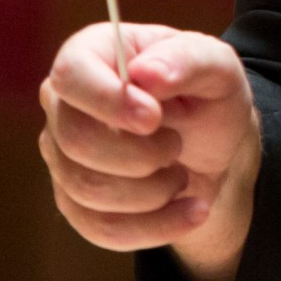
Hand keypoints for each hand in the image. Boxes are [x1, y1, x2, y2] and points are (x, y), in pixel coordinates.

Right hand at [38, 22, 262, 280]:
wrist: (214, 148)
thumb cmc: (209, 94)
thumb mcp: (218, 67)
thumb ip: (189, 60)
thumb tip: (146, 73)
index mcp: (95, 52)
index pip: (71, 74)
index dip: (107, 100)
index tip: (154, 118)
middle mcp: (65, 103)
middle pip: (75, 140)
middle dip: (140, 154)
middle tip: (177, 145)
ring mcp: (62, 155)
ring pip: (86, 189)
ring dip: (152, 190)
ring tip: (182, 173)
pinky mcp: (74, 202)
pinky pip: (100, 228)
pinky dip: (154, 225)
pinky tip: (190, 210)